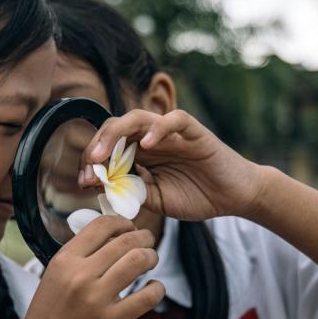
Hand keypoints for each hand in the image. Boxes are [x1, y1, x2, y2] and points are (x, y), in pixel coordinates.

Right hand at [18, 215, 164, 318]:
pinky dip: (157, 289)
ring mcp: (95, 299)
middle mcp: (79, 275)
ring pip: (138, 261)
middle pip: (125, 241)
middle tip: (148, 241)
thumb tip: (114, 236)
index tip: (130, 228)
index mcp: (64, 260)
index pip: (102, 225)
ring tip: (152, 260)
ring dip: (152, 256)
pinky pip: (146, 297)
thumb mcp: (55, 276)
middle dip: (144, 237)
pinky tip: (155, 288)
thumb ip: (80, 256)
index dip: (123, 223)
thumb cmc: (50, 314)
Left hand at [81, 109, 267, 220]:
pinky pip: (174, 120)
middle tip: (88, 167)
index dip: (91, 161)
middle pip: (116, 128)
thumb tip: (101, 188)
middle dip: (96, 146)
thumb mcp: (156, 200)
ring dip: (116, 134)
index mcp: (139, 153)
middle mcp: (151, 138)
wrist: (234, 197)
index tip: (83, 182)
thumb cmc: (196, 196)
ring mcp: (172, 132)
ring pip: (138, 118)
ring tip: (103, 155)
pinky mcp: (195, 131)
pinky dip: (159, 128)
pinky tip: (146, 145)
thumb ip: (132, 192)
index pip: (107, 146)